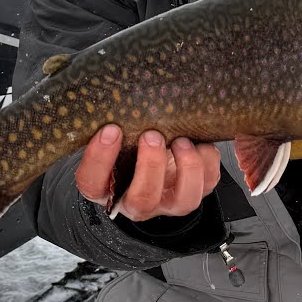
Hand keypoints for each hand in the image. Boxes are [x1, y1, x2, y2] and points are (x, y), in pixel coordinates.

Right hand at [76, 125, 220, 221]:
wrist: (153, 151)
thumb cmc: (129, 143)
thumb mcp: (116, 137)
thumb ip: (113, 127)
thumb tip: (117, 100)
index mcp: (107, 188)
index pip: (93, 183)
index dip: (100, 159)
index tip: (110, 130)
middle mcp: (138, 202)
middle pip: (142, 200)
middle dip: (150, 166)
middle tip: (151, 135)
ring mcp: (169, 201)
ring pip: (183, 201)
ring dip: (186, 167)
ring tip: (180, 140)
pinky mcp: (195, 191)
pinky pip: (209, 183)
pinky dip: (208, 160)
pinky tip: (200, 141)